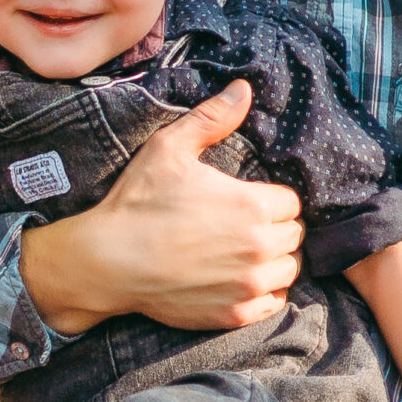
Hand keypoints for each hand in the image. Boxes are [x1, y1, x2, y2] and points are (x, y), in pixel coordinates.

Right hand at [20, 81, 303, 336]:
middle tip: (243, 227)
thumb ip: (212, 118)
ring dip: (273, 262)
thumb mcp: (169, 148)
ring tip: (244, 254)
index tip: (247, 202)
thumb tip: (244, 88)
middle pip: (294, 236)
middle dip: (274, 228)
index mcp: (253, 205)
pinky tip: (238, 280)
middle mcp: (260, 246)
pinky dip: (263, 293)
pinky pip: (273, 303)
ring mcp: (249, 284)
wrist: (107, 262)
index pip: (291, 202)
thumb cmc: (137, 203)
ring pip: (288, 270)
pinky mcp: (235, 313)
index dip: (269, 200)